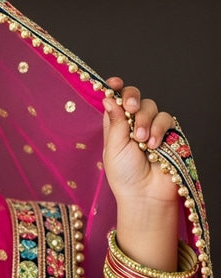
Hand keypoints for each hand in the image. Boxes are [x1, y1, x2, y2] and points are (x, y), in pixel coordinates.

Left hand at [102, 77, 178, 207]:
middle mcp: (133, 124)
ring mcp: (152, 127)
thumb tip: (108, 97)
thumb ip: (115, 122)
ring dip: (146, 121)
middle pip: (134, 97)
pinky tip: (154, 145)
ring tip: (142, 141)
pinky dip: (159, 129)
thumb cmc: (124, 175)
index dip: (115, 89)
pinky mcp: (169, 133)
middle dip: (132, 98)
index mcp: (115, 126)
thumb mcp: (113, 147)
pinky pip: (166, 119)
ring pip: (151, 107)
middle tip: (131, 108)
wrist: (146, 194)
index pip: (115, 101)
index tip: (114, 83)